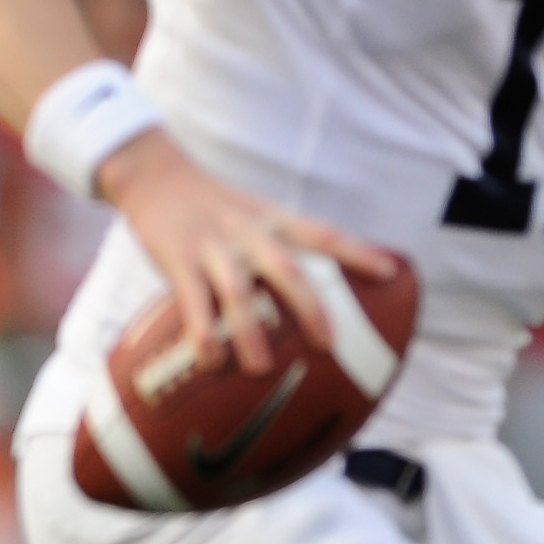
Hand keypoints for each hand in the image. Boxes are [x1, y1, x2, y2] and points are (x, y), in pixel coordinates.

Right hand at [97, 131, 395, 374]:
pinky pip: (192, 301)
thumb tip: (309, 292)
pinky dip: (202, 332)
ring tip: (262, 369)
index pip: (322, 233)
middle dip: (310, 308)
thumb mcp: (251, 211)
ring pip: (238, 291)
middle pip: (287, 270)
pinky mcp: (178, 260)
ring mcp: (213, 247)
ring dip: (251, 332)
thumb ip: (277, 244)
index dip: (357, 251)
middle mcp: (248, 232)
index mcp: (271, 219)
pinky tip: (210, 360)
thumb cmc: (209, 204)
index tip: (390, 272)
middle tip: (329, 345)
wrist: (153, 174)